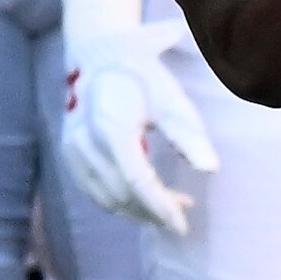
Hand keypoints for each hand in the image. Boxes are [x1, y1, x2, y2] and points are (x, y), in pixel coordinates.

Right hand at [61, 16, 218, 236]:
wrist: (100, 55)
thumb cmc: (142, 75)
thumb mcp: (170, 98)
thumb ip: (189, 135)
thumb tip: (211, 169)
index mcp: (111, 125)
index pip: (137, 180)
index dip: (161, 206)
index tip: (182, 224)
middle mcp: (86, 140)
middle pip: (122, 193)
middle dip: (153, 210)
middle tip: (183, 213)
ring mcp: (73, 148)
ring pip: (105, 197)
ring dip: (137, 210)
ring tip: (170, 206)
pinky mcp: (69, 153)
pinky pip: (93, 189)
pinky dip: (119, 200)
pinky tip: (144, 198)